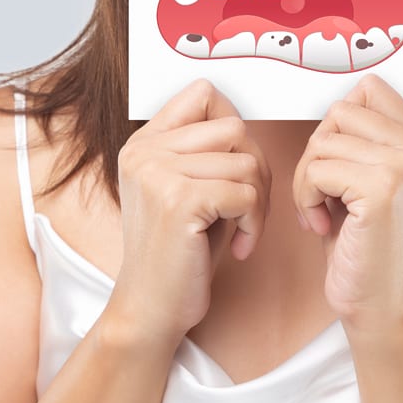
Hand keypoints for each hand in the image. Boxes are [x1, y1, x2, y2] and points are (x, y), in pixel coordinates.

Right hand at [109, 78, 271, 346]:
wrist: (150, 309)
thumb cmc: (178, 255)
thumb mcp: (186, 191)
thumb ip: (206, 153)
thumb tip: (245, 122)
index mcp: (144, 143)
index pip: (203, 93)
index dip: (234, 126)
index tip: (237, 167)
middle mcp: (145, 151)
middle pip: (234, 127)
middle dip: (255, 169)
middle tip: (248, 209)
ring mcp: (158, 173)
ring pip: (247, 162)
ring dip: (258, 203)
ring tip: (242, 231)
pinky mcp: (179, 200)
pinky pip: (246, 193)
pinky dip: (253, 223)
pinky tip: (238, 248)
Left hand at [291, 73, 402, 333]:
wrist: (377, 302)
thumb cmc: (361, 244)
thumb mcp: (367, 181)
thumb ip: (362, 140)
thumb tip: (335, 103)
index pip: (369, 89)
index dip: (337, 122)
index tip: (335, 162)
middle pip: (339, 112)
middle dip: (316, 153)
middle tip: (321, 194)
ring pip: (323, 141)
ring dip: (306, 179)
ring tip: (320, 212)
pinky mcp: (382, 190)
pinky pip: (317, 170)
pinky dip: (305, 197)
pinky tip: (320, 224)